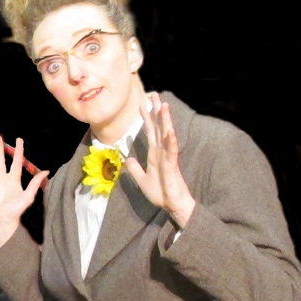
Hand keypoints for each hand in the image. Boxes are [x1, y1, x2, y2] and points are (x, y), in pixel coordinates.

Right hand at [0, 135, 48, 246]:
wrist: (2, 222)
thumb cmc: (15, 211)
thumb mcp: (27, 197)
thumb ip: (34, 184)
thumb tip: (46, 171)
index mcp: (13, 180)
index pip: (16, 161)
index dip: (18, 150)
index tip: (19, 139)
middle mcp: (2, 179)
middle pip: (0, 160)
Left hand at [124, 92, 194, 227]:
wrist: (172, 206)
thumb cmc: (161, 194)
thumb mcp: (142, 180)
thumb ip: (135, 169)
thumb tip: (127, 158)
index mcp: (154, 154)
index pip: (150, 132)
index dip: (146, 118)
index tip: (142, 104)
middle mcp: (161, 153)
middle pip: (159, 128)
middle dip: (156, 112)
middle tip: (155, 94)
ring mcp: (167, 158)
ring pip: (166, 135)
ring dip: (165, 120)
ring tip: (163, 105)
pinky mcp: (172, 166)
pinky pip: (171, 151)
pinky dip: (170, 140)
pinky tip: (169, 130)